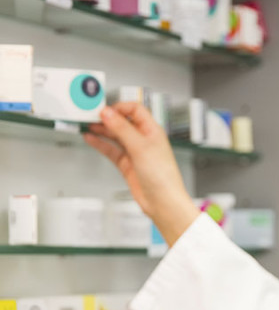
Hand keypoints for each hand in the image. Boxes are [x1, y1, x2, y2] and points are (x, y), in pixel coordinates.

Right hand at [84, 102, 199, 246]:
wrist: (162, 201)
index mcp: (153, 131)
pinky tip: (90, 138)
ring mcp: (134, 152)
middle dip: (107, 117)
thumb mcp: (140, 147)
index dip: (119, 107)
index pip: (135, 110)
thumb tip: (108, 113)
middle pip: (122, 122)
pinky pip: (111, 150)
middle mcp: (144, 139)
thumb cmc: (163, 176)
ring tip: (85, 124)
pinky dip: (100, 143)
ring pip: (115, 135)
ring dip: (101, 129)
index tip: (103, 109)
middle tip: (89, 115)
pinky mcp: (127, 164)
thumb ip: (122, 129)